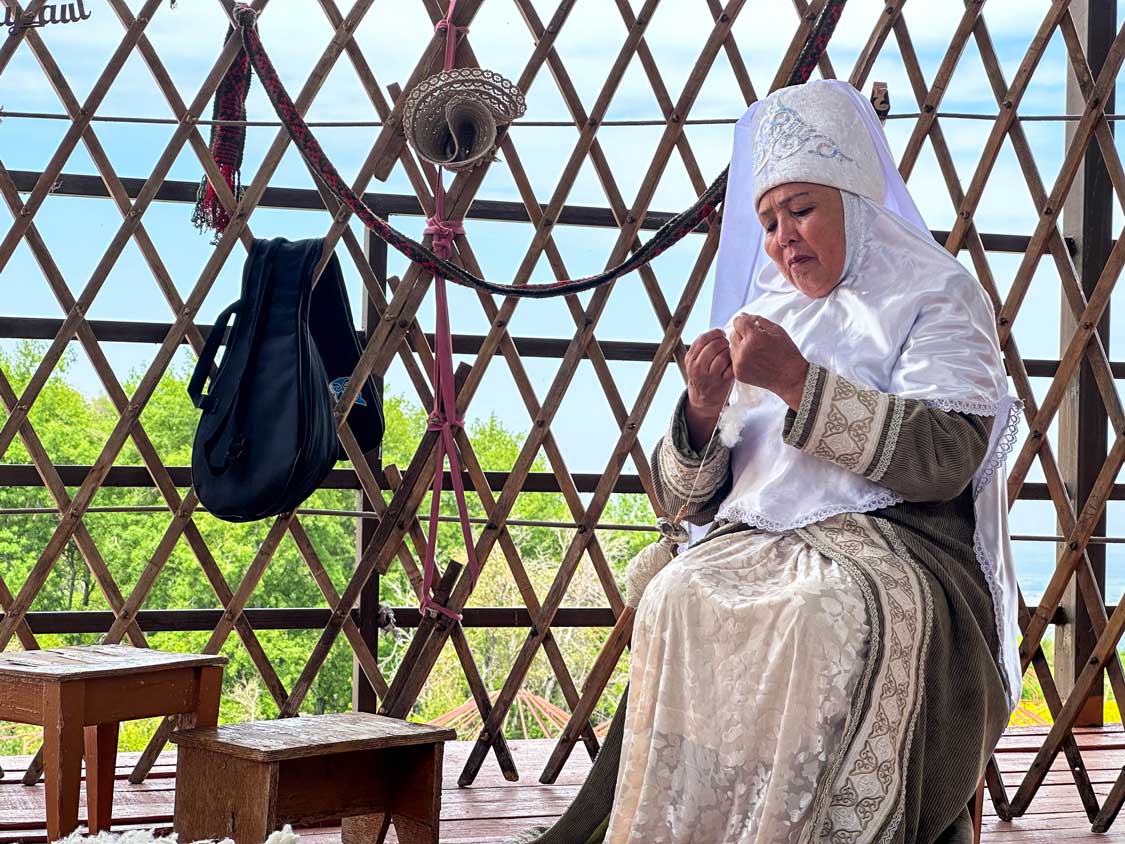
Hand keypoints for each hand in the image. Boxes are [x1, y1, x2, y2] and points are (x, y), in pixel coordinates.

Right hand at [684, 329, 733, 449]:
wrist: (703, 400)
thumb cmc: (703, 376)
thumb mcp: (695, 362)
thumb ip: (702, 347)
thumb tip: (718, 331)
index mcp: (690, 359)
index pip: (702, 339)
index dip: (714, 333)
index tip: (720, 333)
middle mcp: (697, 368)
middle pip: (713, 346)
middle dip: (723, 342)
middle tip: (726, 343)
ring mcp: (710, 377)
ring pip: (722, 356)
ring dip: (729, 352)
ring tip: (729, 353)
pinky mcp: (722, 383)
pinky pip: (731, 367)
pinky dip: (734, 362)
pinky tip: (732, 363)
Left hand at [730, 314, 808, 409]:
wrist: (790, 377)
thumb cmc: (787, 353)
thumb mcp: (777, 330)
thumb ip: (758, 320)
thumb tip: (743, 315)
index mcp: (754, 338)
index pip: (738, 322)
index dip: (745, 321)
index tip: (752, 326)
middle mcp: (743, 351)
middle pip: (733, 334)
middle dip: (743, 333)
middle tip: (758, 340)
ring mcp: (739, 364)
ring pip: (732, 346)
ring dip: (741, 345)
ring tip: (756, 351)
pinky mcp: (738, 374)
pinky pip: (734, 359)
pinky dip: (741, 357)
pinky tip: (754, 360)